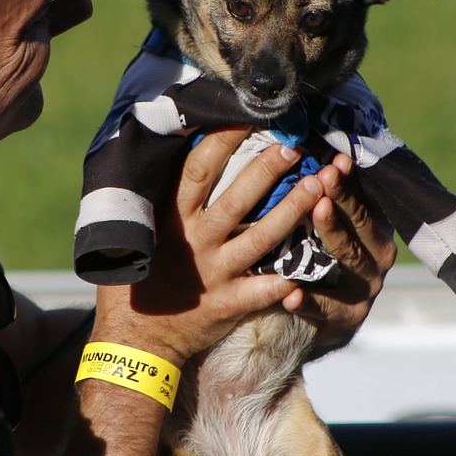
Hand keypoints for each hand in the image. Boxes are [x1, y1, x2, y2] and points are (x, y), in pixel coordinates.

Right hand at [93, 127, 325, 366]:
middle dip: (267, 170)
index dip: (223, 141)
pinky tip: (311, 269)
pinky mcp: (228, 303)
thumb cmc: (140, 275)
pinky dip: (285, 281)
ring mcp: (214, 273)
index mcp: (170, 217)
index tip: (248, 117)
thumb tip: (177, 147)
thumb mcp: (140, 229)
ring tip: (319, 187)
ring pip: (260, 237)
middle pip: (236, 198)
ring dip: (291, 211)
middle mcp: (194, 241)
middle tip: (295, 147)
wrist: (136, 337)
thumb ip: (161, 195)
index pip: (198, 170)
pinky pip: (263, 290)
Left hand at [283, 154, 396, 354]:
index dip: (349, 181)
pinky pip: (327, 307)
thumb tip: (318, 152)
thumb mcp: (334, 226)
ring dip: (331, 233)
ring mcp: (365, 288)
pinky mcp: (348, 318)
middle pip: (359, 224)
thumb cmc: (324, 257)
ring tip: (315, 211)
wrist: (327, 318)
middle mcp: (378, 257)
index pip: (364, 201)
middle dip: (341, 198)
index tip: (335, 160)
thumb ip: (330, 195)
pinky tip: (290, 294)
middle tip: (322, 176)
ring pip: (348, 258)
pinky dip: (309, 301)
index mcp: (376, 230)